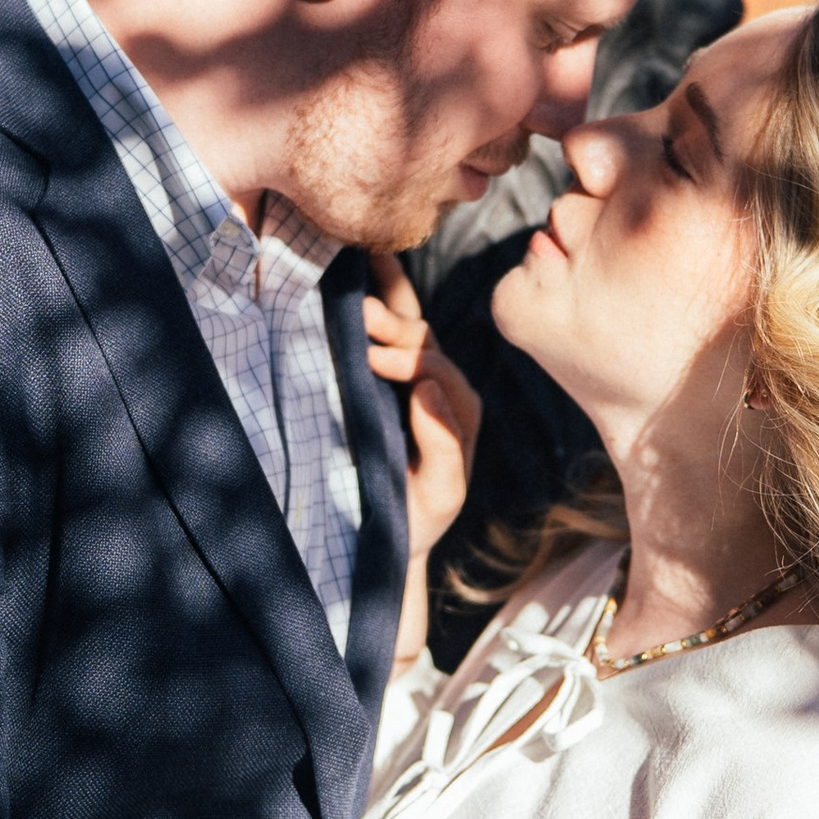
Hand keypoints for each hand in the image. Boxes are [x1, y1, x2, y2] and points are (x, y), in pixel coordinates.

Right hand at [364, 252, 480, 562]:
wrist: (386, 543)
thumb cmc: (416, 521)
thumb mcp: (441, 494)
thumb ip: (444, 446)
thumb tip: (428, 386)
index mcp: (460, 413)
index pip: (439, 372)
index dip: (409, 361)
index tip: (372, 360)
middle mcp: (443, 392)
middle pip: (425, 342)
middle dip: (395, 324)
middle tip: (361, 312)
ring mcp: (412, 383)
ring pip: (408, 330)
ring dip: (387, 305)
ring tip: (358, 280)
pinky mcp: (384, 384)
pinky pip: (386, 337)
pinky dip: (380, 302)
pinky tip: (361, 274)